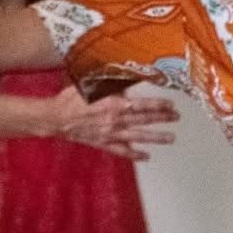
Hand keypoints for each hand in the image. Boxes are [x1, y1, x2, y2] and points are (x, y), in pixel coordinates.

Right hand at [51, 87, 178, 160]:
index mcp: (114, 104)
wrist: (55, 118)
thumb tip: (130, 76)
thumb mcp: (93, 83)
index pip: (142, 104)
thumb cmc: (72, 98)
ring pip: (138, 137)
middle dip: (163, 118)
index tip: (172, 104)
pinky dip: (134, 154)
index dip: (159, 105)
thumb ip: (113, 82)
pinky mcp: (103, 143)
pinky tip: (146, 157)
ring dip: (156, 138)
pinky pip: (121, 151)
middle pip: (144, 120)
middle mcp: (115, 121)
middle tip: (177, 118)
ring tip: (171, 138)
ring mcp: (110, 134)